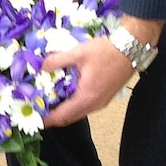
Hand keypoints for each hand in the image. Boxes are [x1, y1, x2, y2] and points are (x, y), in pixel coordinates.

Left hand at [42, 16, 162, 126]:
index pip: (62, 116)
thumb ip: (57, 61)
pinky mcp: (106, 96)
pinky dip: (74, 104)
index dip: (46, 119)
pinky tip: (67, 93)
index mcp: (87, 97)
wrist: (132, 46)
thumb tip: (40, 67)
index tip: (33, 117)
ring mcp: (102, 102)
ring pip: (78, 112)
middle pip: (70, 118)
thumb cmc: (106, 50)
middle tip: (38, 108)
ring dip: (64, 110)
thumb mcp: (78, 53)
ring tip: (49, 101)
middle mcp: (95, 104)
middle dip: (53, 116)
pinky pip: (86, 106)